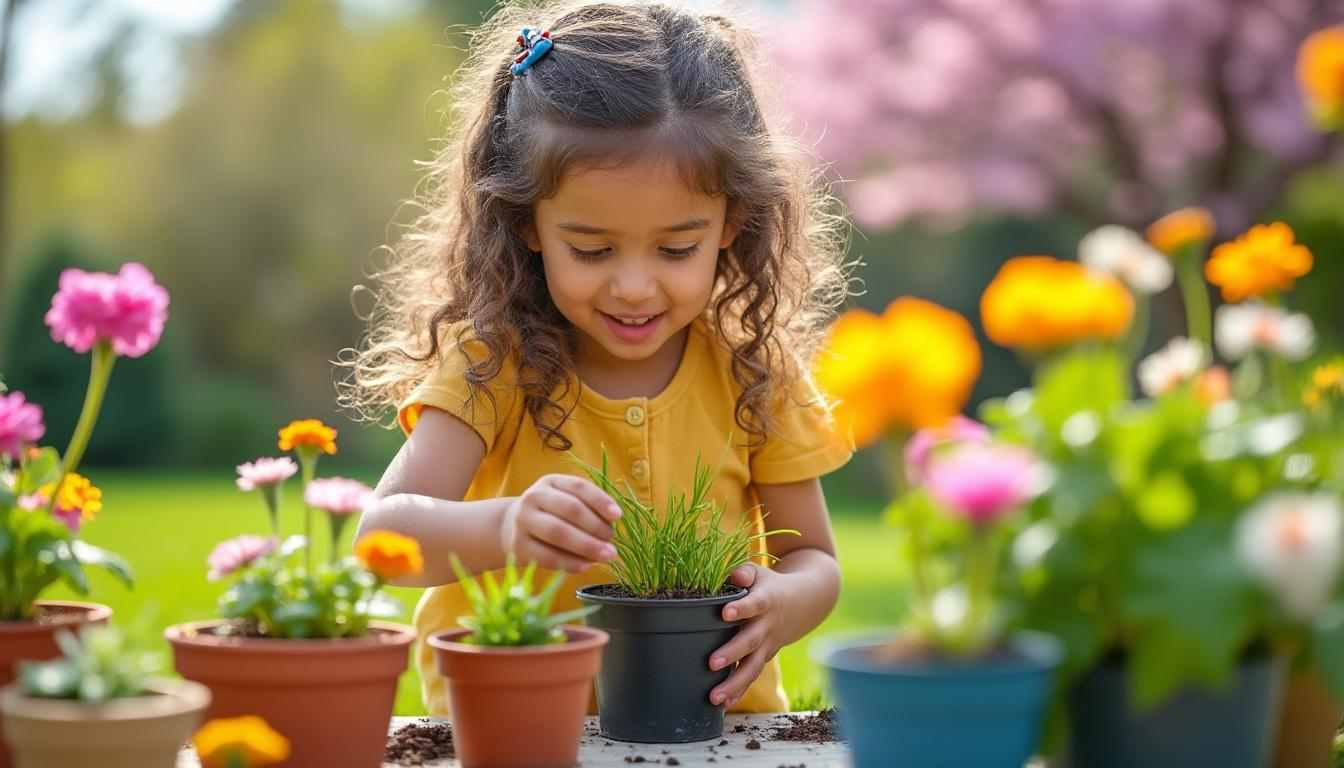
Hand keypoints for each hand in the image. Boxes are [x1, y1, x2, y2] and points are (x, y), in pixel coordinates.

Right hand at [500, 474, 621, 571]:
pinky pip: (548, 556)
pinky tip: (586, 565)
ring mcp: (523, 520)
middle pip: (570, 509)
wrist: (511, 528)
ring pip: (558, 532)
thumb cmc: (551, 514)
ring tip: (607, 555)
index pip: (579, 486)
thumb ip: (588, 507)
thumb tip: (613, 523)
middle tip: (612, 540)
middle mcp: (534, 497)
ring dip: (587, 545)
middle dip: (595, 526)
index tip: (618, 516)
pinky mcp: (518, 545)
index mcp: (550, 482)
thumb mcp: (565, 501)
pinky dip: (570, 562)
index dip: (600, 500)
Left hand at [708, 564, 786, 707]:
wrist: (801, 604)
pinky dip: (739, 691)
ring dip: (734, 683)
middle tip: (712, 663)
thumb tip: (733, 576)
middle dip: (732, 652)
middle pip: (751, 641)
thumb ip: (745, 573)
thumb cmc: (768, 586)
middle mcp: (768, 625)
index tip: (725, 612)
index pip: (755, 604)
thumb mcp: (760, 574)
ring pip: (753, 666)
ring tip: (714, 696)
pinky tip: (724, 703)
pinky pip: (752, 675)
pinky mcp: (764, 657)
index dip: (742, 608)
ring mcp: (768, 645)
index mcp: (767, 600)